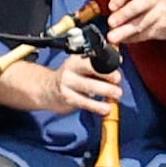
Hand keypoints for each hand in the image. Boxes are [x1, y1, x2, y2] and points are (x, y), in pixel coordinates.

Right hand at [3, 53, 121, 121]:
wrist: (47, 90)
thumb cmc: (71, 78)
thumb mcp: (81, 67)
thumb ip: (99, 65)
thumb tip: (118, 59)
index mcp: (76, 59)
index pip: (93, 57)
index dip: (108, 63)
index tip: (117, 68)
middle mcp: (70, 69)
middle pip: (91, 68)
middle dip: (108, 76)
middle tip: (118, 82)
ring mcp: (67, 83)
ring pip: (89, 86)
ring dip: (106, 91)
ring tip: (116, 96)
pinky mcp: (67, 98)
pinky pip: (85, 103)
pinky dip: (97, 106)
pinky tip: (106, 108)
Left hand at [108, 0, 165, 47]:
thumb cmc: (149, 2)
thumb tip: (109, 1)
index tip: (110, 7)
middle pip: (136, 7)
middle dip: (122, 16)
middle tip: (111, 23)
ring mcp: (159, 13)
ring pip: (140, 24)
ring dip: (125, 31)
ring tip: (113, 37)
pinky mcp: (162, 27)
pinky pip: (144, 34)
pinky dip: (132, 38)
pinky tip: (124, 39)